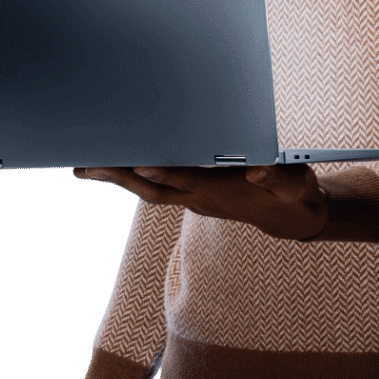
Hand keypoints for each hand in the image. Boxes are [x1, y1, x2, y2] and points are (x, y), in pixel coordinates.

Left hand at [74, 161, 328, 240]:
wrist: (287, 214)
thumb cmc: (290, 192)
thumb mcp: (294, 183)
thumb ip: (278, 177)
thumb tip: (257, 170)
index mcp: (220, 190)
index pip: (186, 180)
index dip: (164, 173)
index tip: (139, 164)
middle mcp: (199, 196)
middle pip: (152, 189)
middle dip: (120, 177)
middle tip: (87, 165)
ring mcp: (192, 197)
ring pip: (148, 189)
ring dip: (117, 178)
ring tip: (84, 166)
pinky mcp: (191, 192)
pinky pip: (153, 186)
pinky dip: (131, 176)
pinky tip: (114, 165)